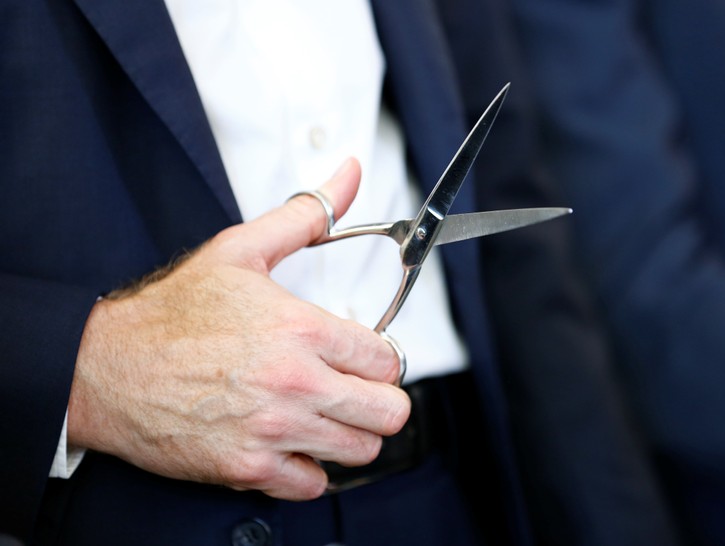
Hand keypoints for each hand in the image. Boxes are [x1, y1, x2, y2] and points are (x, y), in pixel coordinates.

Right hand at [67, 158, 409, 499]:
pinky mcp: (247, 468)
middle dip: (378, 400)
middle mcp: (295, 383)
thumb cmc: (171, 314)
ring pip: (360, 450)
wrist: (105, 368)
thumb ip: (307, 214)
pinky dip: (309, 468)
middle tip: (354, 389)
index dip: (381, 358)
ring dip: (349, 434)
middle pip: (389, 412)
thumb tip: (349, 174)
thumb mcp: (241, 249)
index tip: (363, 357)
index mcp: (302, 330)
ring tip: (324, 414)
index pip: (388, 360)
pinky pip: (312, 485)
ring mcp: (273, 430)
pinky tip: (291, 441)